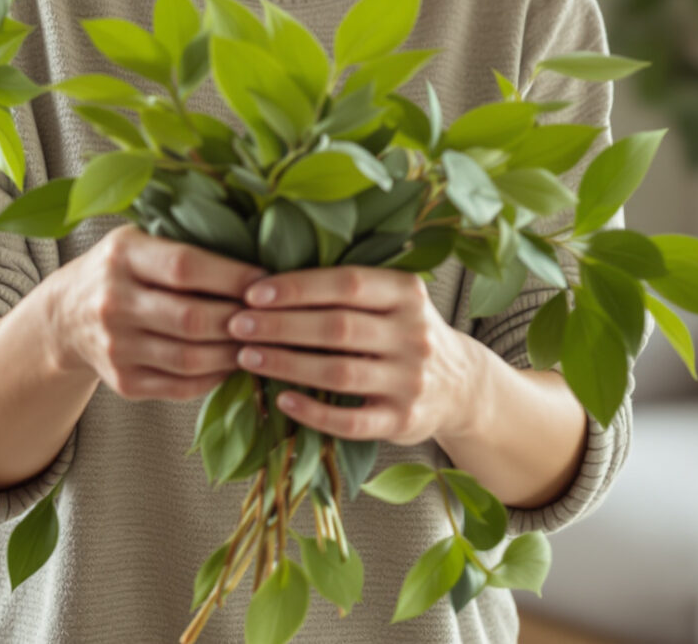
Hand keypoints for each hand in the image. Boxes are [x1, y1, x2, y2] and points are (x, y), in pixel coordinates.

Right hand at [41, 223, 268, 401]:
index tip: (267, 280)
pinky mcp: (123, 381)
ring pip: (191, 357)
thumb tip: (257, 253)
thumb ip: (184, 242)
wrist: (64, 316)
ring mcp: (116, 346)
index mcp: (122, 255)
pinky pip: (181, 385)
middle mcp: (114, 301)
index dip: (232, 277)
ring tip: (261, 341)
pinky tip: (234, 363)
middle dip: (240, 319)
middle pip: (192, 318)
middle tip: (273, 317)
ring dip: (234, 352)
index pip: (185, 267)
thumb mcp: (138, 239)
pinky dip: (216, 376)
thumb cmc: (120, 270)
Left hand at [226, 265, 488, 445]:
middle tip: (237, 325)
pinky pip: (350, 421)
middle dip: (281, 326)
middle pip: (337, 328)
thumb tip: (270, 277)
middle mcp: (414, 335)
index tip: (252, 293)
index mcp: (408, 293)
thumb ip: (349, 288)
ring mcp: (410, 381)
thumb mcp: (395, 299)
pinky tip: (281, 400)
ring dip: (286, 365)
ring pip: (339, 373)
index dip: (297, 287)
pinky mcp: (402, 421)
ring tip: (246, 358)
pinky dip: (312, 411)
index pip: (347, 284)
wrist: (460, 386)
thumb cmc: (405, 334)